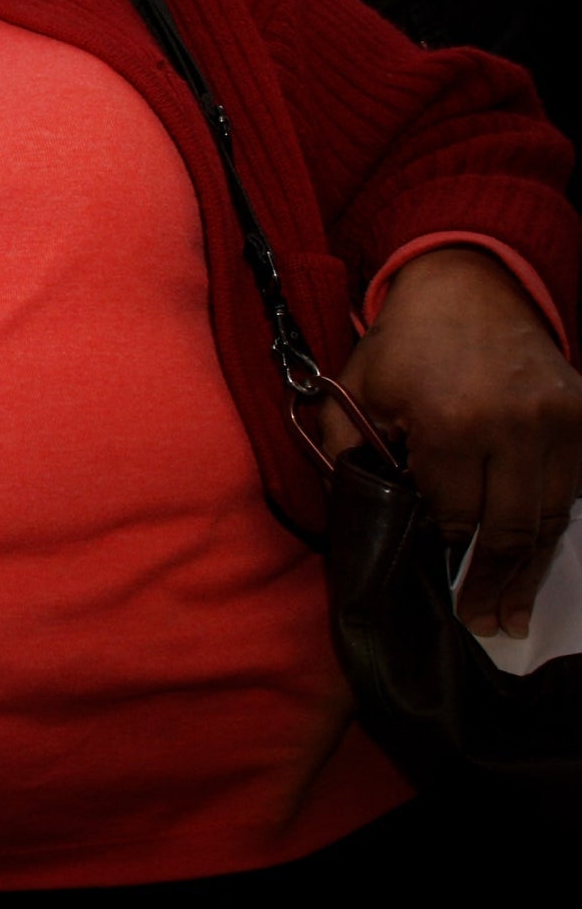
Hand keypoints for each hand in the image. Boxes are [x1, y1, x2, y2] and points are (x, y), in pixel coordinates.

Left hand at [325, 248, 581, 636]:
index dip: (440, 550)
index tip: (434, 581)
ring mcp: (558, 423)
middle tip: (483, 624)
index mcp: (450, 424)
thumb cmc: (405, 341)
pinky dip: (554, 523)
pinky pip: (573, 488)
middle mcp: (514, 428)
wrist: (471, 285)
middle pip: (509, 529)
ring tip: (513, 612)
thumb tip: (349, 515)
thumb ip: (350, 453)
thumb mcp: (357, 390)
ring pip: (548, 516)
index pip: (451, 515)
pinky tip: (538, 559)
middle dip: (493, 582)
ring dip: (531, 568)